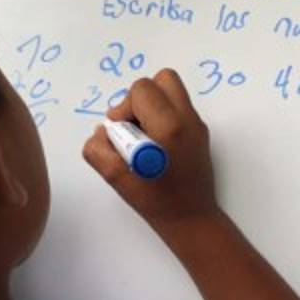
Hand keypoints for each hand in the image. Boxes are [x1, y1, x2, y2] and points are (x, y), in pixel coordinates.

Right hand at [82, 69, 219, 231]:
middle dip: (139, 100)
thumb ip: (99, 149)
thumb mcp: (116, 179)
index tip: (123, 134)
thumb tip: (103, 130)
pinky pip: (177, 108)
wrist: (192, 219)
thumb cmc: (156, 202)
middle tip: (132, 130)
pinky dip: (162, 117)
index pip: (142, 89)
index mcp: (170, 126)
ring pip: (171, 91)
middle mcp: (188, 118)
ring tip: (144, 135)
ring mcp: (198, 124)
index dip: (124, 108)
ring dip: (152, 106)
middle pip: (161, 80)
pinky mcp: (200, 132)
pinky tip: (157, 145)